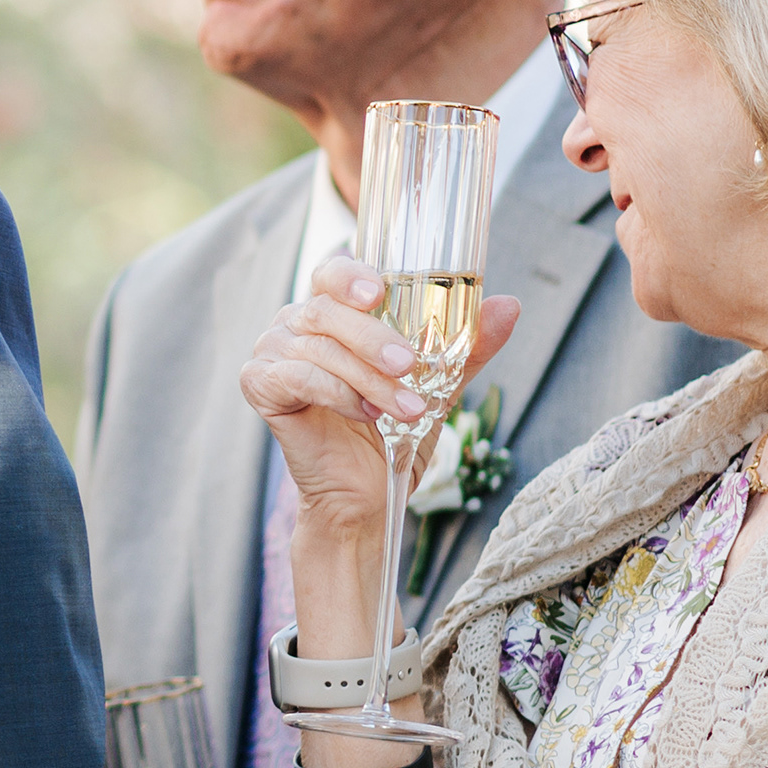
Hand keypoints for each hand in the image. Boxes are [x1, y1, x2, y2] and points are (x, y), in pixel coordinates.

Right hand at [242, 256, 519, 532]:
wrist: (363, 492)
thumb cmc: (392, 433)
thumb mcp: (437, 384)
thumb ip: (465, 346)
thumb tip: (508, 305)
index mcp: (332, 313)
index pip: (332, 274)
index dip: (350, 275)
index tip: (378, 289)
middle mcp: (295, 324)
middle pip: (327, 311)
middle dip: (374, 339)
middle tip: (410, 365)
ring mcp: (271, 352)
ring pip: (319, 349)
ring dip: (369, 380)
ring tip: (407, 409)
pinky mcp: (259, 385)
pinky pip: (297, 377)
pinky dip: (336, 394)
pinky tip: (364, 414)